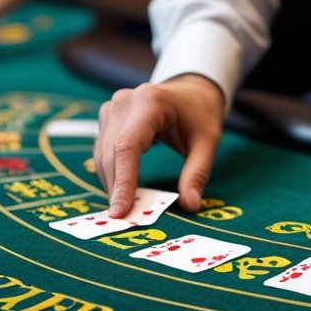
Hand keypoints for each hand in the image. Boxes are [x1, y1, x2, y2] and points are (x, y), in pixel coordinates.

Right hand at [94, 75, 224, 217]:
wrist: (191, 91)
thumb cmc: (200, 114)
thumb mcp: (208, 141)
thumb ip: (198, 172)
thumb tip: (191, 205)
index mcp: (149, 102)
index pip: (127, 146)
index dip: (122, 181)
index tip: (120, 212)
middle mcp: (124, 102)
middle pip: (111, 153)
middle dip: (116, 188)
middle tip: (126, 219)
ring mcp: (112, 108)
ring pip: (102, 154)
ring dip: (112, 183)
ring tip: (126, 208)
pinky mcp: (108, 118)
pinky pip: (103, 151)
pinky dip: (112, 173)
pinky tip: (123, 191)